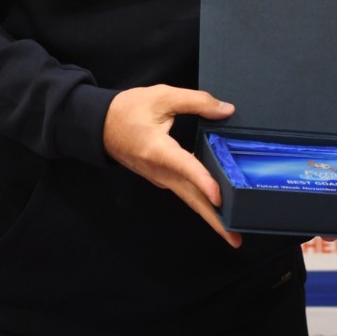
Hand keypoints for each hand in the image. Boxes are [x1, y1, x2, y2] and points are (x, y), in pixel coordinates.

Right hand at [103, 84, 241, 246]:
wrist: (100, 126)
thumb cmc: (128, 110)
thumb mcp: (162, 96)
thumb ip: (196, 101)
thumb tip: (226, 110)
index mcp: (157, 150)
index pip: (184, 167)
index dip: (202, 181)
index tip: (218, 197)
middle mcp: (159, 171)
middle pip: (191, 198)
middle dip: (214, 220)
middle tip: (236, 239)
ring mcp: (160, 178)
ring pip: (190, 198)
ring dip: (211, 216)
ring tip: (233, 230)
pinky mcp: (163, 178)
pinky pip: (186, 192)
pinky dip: (203, 202)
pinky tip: (220, 207)